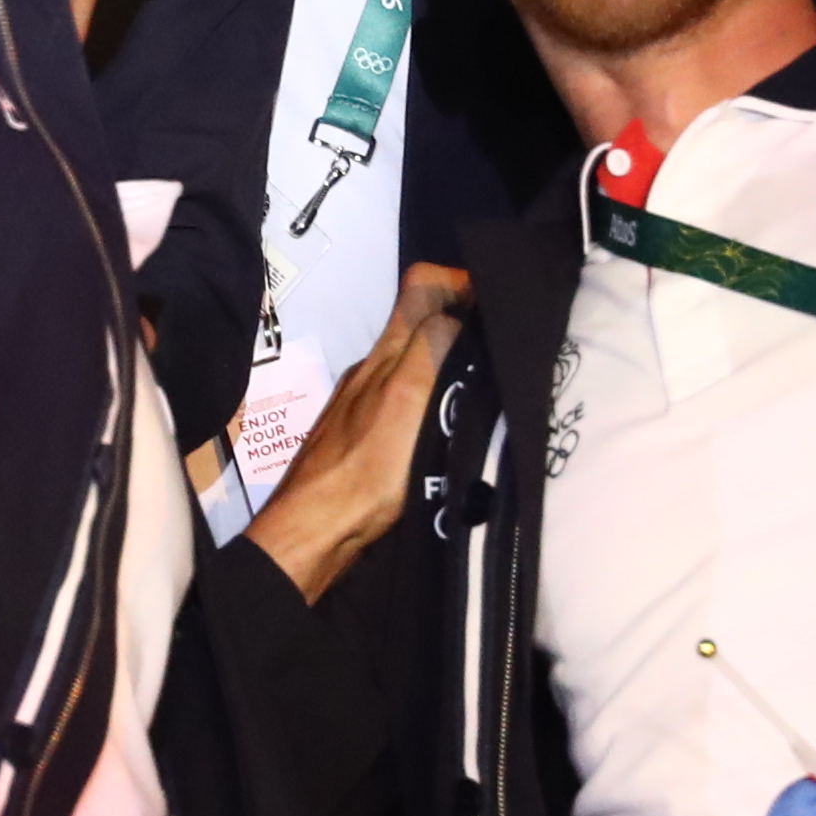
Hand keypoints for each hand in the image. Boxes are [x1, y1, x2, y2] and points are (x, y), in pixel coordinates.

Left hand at [243, 266, 465, 601]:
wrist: (316, 532)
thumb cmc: (365, 471)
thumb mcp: (408, 400)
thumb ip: (431, 349)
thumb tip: (460, 311)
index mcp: (385, 354)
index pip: (421, 287)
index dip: (460, 283)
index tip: (496, 307)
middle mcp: (370, 369)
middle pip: (418, 322)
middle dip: (460, 324)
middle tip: (499, 350)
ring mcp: (362, 403)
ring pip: (411, 363)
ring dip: (447, 366)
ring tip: (483, 391)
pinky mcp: (361, 436)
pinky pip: (402, 401)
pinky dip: (428, 402)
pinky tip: (444, 430)